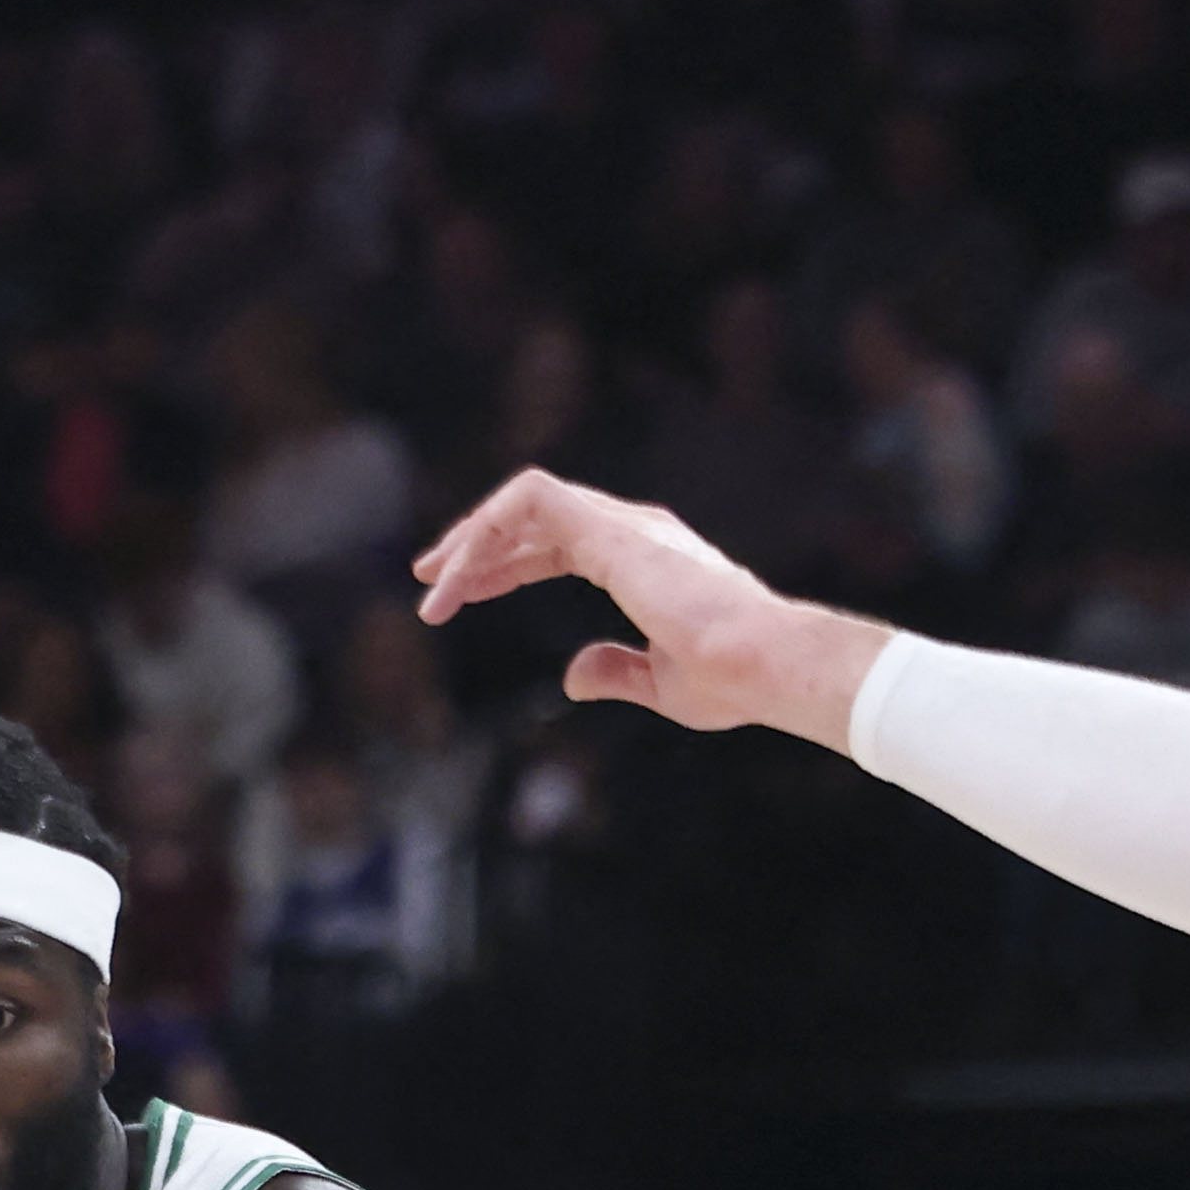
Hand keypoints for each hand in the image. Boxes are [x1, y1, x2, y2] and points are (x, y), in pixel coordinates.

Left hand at [408, 470, 892, 744]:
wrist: (762, 665)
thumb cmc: (732, 680)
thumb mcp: (661, 686)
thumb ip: (615, 672)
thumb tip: (571, 676)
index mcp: (645, 561)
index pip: (559, 545)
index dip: (506, 566)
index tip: (461, 597)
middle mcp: (631, 530)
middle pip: (535, 520)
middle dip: (476, 546)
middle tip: (427, 582)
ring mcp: (621, 523)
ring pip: (525, 503)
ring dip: (472, 539)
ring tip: (432, 585)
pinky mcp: (608, 527)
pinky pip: (527, 504)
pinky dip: (485, 532)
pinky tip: (456, 579)